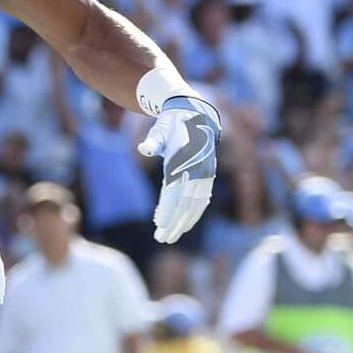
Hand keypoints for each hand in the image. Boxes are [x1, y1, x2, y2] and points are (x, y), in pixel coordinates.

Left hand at [137, 94, 221, 243]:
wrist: (195, 114)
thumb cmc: (172, 123)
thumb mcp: (161, 128)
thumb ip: (153, 140)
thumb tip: (144, 147)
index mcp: (184, 161)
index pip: (175, 193)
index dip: (167, 211)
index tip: (159, 227)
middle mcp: (197, 170)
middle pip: (186, 204)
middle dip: (174, 224)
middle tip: (162, 238)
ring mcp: (205, 174)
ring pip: (196, 206)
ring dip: (184, 223)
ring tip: (170, 236)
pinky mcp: (208, 177)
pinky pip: (202, 200)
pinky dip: (194, 214)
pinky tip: (183, 224)